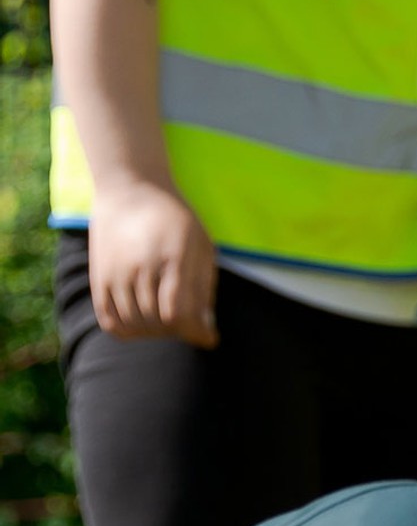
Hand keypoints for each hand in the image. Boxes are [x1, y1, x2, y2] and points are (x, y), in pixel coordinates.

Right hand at [88, 178, 216, 345]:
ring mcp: (116, 272)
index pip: (178, 314)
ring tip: (168, 319)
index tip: (207, 334)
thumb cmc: (174, 221)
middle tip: (188, 321)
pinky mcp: (99, 278)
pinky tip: (144, 321)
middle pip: (158, 323)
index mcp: (172, 257)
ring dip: (156, 332)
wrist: (128, 189)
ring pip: (135, 325)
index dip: (194, 332)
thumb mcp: (201, 246)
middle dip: (179, 332)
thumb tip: (206, 336)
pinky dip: (129, 330)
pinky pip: (111, 321)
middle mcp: (140, 266)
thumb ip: (204, 290)